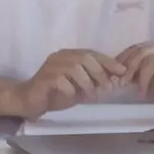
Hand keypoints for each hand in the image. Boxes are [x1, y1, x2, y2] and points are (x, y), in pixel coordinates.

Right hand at [12, 49, 127, 119]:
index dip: (108, 61)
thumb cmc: (56, 93)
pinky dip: (71, 90)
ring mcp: (51, 66)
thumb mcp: (80, 87)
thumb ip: (94, 82)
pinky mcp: (44, 78)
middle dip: (100, 73)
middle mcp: (60, 57)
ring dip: (87, 84)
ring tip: (90, 97)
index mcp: (69, 56)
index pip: (92, 53)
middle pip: (85, 58)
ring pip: (75, 68)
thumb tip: (115, 80)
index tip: (122, 71)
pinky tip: (72, 97)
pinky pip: (61, 81)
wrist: (31, 100)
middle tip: (107, 88)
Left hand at [116, 41, 153, 115]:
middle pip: (141, 53)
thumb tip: (115, 75)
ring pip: (151, 63)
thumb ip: (137, 75)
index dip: (122, 61)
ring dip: (143, 82)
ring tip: (142, 96)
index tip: (114, 76)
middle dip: (129, 70)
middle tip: (123, 85)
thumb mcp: (151, 82)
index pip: (135, 48)